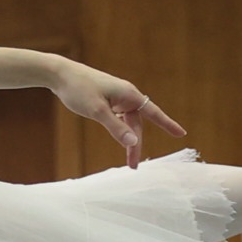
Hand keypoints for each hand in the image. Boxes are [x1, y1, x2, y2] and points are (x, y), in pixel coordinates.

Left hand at [51, 66, 185, 167]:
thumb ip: (116, 128)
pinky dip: (120, 130)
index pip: (154, 112)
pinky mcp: (107, 100)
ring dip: (128, 139)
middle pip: (137, 124)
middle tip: (133, 166)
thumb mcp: (97, 111)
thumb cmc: (78, 89)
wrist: (60, 74)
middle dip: (136, 145)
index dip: (167, 124)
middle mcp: (126, 95)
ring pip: (128, 123)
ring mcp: (117, 98)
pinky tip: (121, 138)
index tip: (181, 134)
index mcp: (129, 95)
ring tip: (128, 160)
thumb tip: (134, 142)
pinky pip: (120, 118)